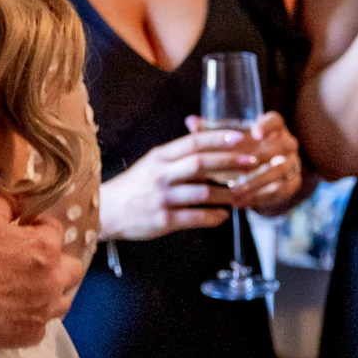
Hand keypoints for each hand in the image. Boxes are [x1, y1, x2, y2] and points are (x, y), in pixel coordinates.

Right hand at [0, 194, 82, 350]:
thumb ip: (7, 203)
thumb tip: (17, 202)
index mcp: (44, 247)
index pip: (56, 231)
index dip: (40, 227)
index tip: (28, 230)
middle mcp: (51, 279)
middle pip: (73, 269)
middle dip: (58, 263)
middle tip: (35, 262)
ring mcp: (42, 310)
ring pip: (63, 301)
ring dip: (51, 293)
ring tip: (30, 290)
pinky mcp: (29, 334)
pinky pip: (42, 326)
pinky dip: (32, 319)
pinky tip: (15, 313)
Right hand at [100, 129, 260, 240]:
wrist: (106, 211)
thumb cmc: (133, 186)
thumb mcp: (151, 163)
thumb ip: (176, 155)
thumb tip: (204, 140)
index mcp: (159, 157)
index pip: (192, 143)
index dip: (217, 138)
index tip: (239, 137)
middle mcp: (161, 175)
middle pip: (200, 164)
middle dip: (229, 162)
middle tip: (251, 163)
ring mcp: (162, 198)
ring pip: (202, 193)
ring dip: (226, 194)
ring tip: (241, 195)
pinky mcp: (162, 220)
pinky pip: (194, 217)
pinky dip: (212, 217)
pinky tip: (223, 216)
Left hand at [186, 111, 304, 214]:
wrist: (261, 174)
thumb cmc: (241, 151)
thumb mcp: (228, 142)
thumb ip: (211, 131)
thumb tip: (190, 121)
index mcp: (273, 127)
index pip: (275, 121)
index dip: (266, 126)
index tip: (253, 133)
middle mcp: (287, 143)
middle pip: (280, 146)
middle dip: (258, 159)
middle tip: (237, 171)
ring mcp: (293, 163)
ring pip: (280, 171)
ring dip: (256, 182)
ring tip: (234, 192)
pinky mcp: (292, 183)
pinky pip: (280, 191)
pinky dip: (260, 197)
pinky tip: (240, 202)